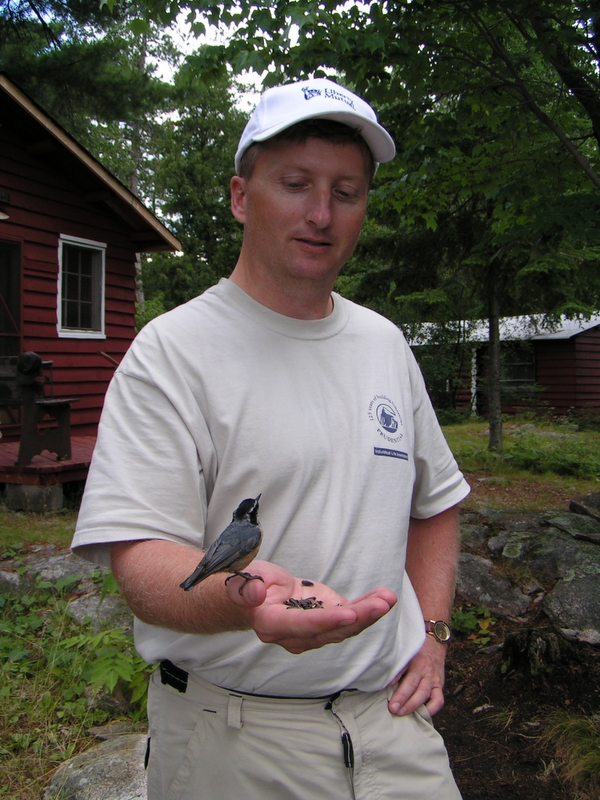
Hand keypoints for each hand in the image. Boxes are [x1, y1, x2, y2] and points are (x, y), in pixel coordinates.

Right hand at [225, 560, 396, 654]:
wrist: (255, 598)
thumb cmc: (245, 589)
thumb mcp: (240, 583)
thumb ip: (245, 590)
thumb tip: (254, 593)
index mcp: (274, 624)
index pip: (304, 625)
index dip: (327, 620)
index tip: (349, 614)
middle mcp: (297, 635)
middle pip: (331, 629)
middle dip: (359, 618)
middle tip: (381, 604)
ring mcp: (313, 631)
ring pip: (345, 626)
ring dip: (369, 613)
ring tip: (388, 598)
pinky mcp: (325, 620)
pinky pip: (349, 617)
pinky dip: (367, 607)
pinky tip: (383, 596)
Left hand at [387, 634, 447, 716]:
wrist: (435, 643)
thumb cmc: (416, 650)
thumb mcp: (406, 653)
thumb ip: (398, 667)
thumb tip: (387, 683)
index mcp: (416, 662)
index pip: (407, 679)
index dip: (399, 692)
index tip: (390, 701)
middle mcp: (426, 671)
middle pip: (416, 688)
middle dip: (404, 701)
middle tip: (393, 710)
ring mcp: (434, 679)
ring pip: (426, 695)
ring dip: (414, 706)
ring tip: (402, 713)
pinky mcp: (440, 685)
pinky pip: (439, 700)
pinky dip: (431, 709)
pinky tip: (421, 715)